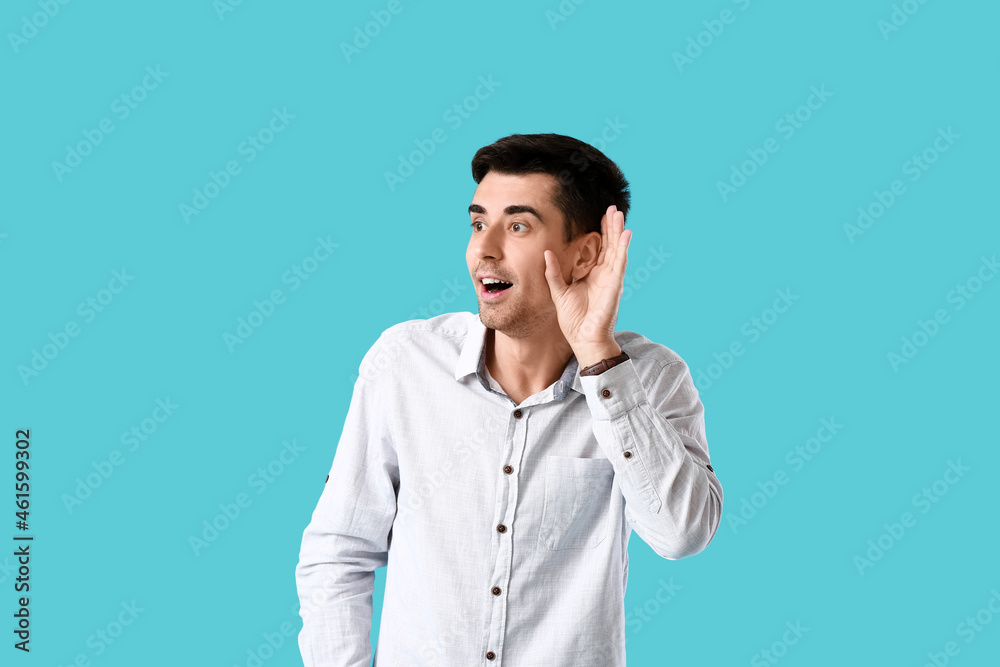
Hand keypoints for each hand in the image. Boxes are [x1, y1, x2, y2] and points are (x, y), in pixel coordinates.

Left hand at [543, 205, 630, 366]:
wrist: (583, 339)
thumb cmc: (574, 320)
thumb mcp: (559, 292)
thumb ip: (553, 273)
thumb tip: (547, 253)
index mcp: (592, 276)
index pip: (599, 249)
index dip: (601, 232)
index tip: (600, 216)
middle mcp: (604, 275)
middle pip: (610, 245)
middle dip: (611, 227)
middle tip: (612, 208)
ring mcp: (611, 279)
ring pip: (616, 250)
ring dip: (618, 232)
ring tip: (619, 214)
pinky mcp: (614, 286)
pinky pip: (620, 263)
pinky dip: (623, 248)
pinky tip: (626, 234)